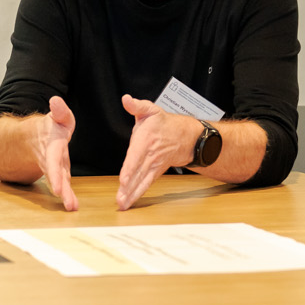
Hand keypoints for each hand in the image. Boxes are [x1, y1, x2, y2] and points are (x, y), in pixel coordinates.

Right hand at [39, 96, 78, 211]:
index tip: (58, 188)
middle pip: (55, 176)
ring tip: (72, 207)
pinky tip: (73, 206)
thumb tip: (56, 100)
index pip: (53, 160)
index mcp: (51, 145)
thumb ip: (60, 110)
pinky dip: (67, 195)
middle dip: (61, 188)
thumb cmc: (47, 128)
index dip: (55, 174)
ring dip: (65, 195)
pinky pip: (62, 185)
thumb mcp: (55, 116)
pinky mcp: (58, 173)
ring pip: (58, 182)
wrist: (28, 139)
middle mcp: (50, 159)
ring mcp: (53, 168)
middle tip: (68, 203)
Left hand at [117, 95, 200, 209]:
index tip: (123, 179)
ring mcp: (153, 166)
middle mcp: (150, 156)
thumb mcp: (150, 110)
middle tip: (120, 199)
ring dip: (132, 194)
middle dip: (129, 187)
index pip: (136, 156)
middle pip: (138, 173)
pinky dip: (137, 194)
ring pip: (142, 182)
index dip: (130, 168)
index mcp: (146, 140)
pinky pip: (146, 185)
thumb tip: (126, 99)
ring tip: (122, 205)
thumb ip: (137, 106)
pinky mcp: (155, 173)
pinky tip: (128, 203)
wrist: (185, 137)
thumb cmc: (163, 123)